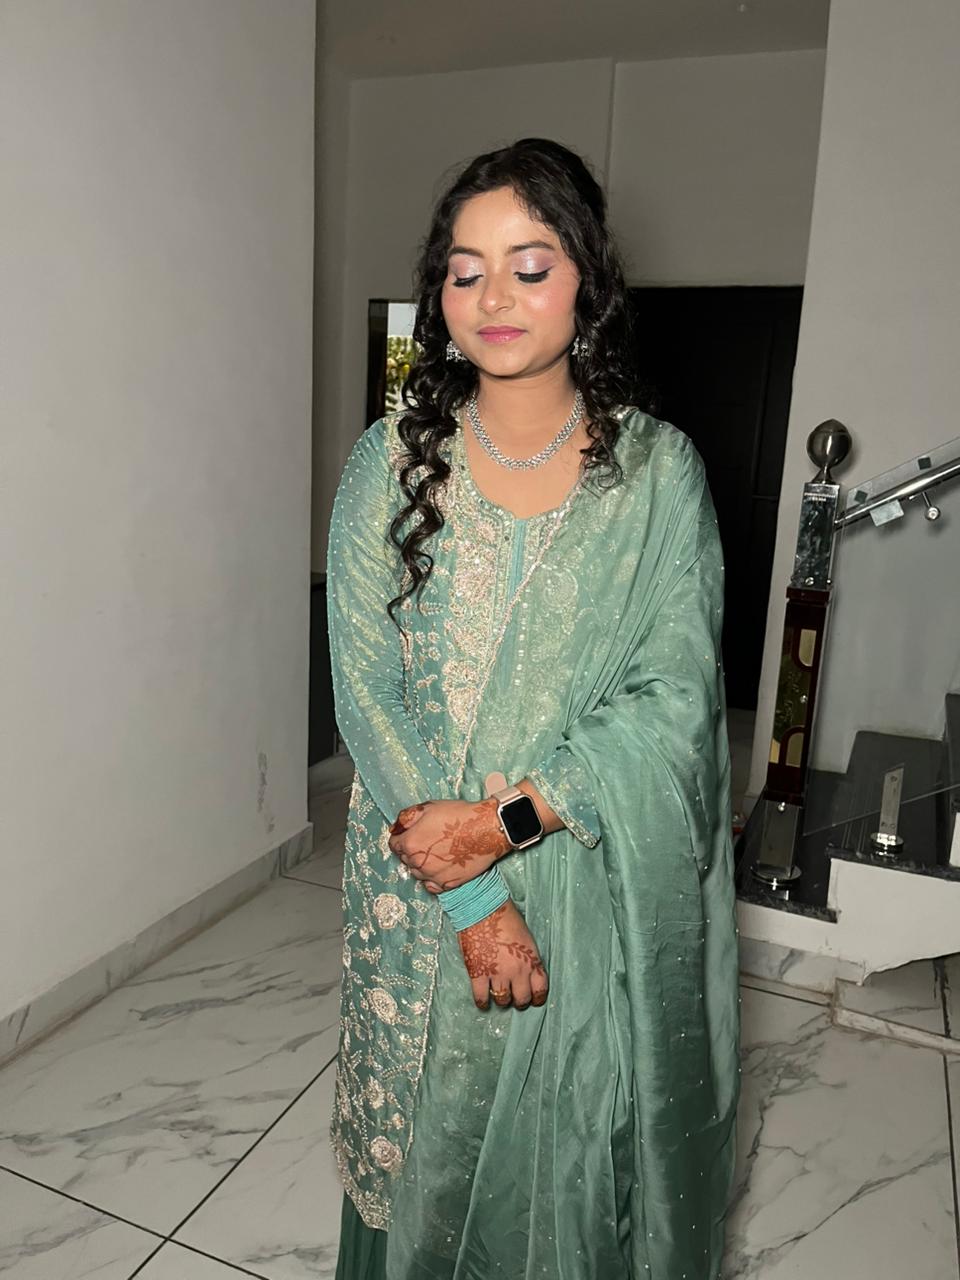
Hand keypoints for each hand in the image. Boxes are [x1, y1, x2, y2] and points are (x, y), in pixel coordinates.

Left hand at [387, 798, 511, 892]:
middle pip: (405, 859)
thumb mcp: (428, 807)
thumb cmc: (458, 816)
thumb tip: (395, 828)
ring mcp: (432, 876)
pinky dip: (432, 878)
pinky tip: (440, 867)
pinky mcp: (447, 884)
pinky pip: (431, 886)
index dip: (401, 837)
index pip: (394, 844)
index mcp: (410, 843)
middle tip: (427, 840)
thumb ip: (405, 818)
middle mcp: (418, 863)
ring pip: (417, 872)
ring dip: (422, 864)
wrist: (486, 829)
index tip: (410, 834)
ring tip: (436, 852)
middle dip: (411, 850)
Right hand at [457, 899, 548, 1010]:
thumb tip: (524, 971)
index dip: (537, 997)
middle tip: (515, 998)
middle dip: (519, 1001)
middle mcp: (517, 970)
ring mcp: (497, 974)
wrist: (482, 907)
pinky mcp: (478, 973)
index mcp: (531, 960)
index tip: (534, 999)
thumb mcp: (526, 937)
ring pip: (503, 1000)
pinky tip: (483, 1001)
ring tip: (498, 996)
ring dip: (501, 1000)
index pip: (540, 989)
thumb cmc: (504, 916)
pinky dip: (482, 1002)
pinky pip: (481, 997)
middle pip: (522, 999)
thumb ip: (527, 957)